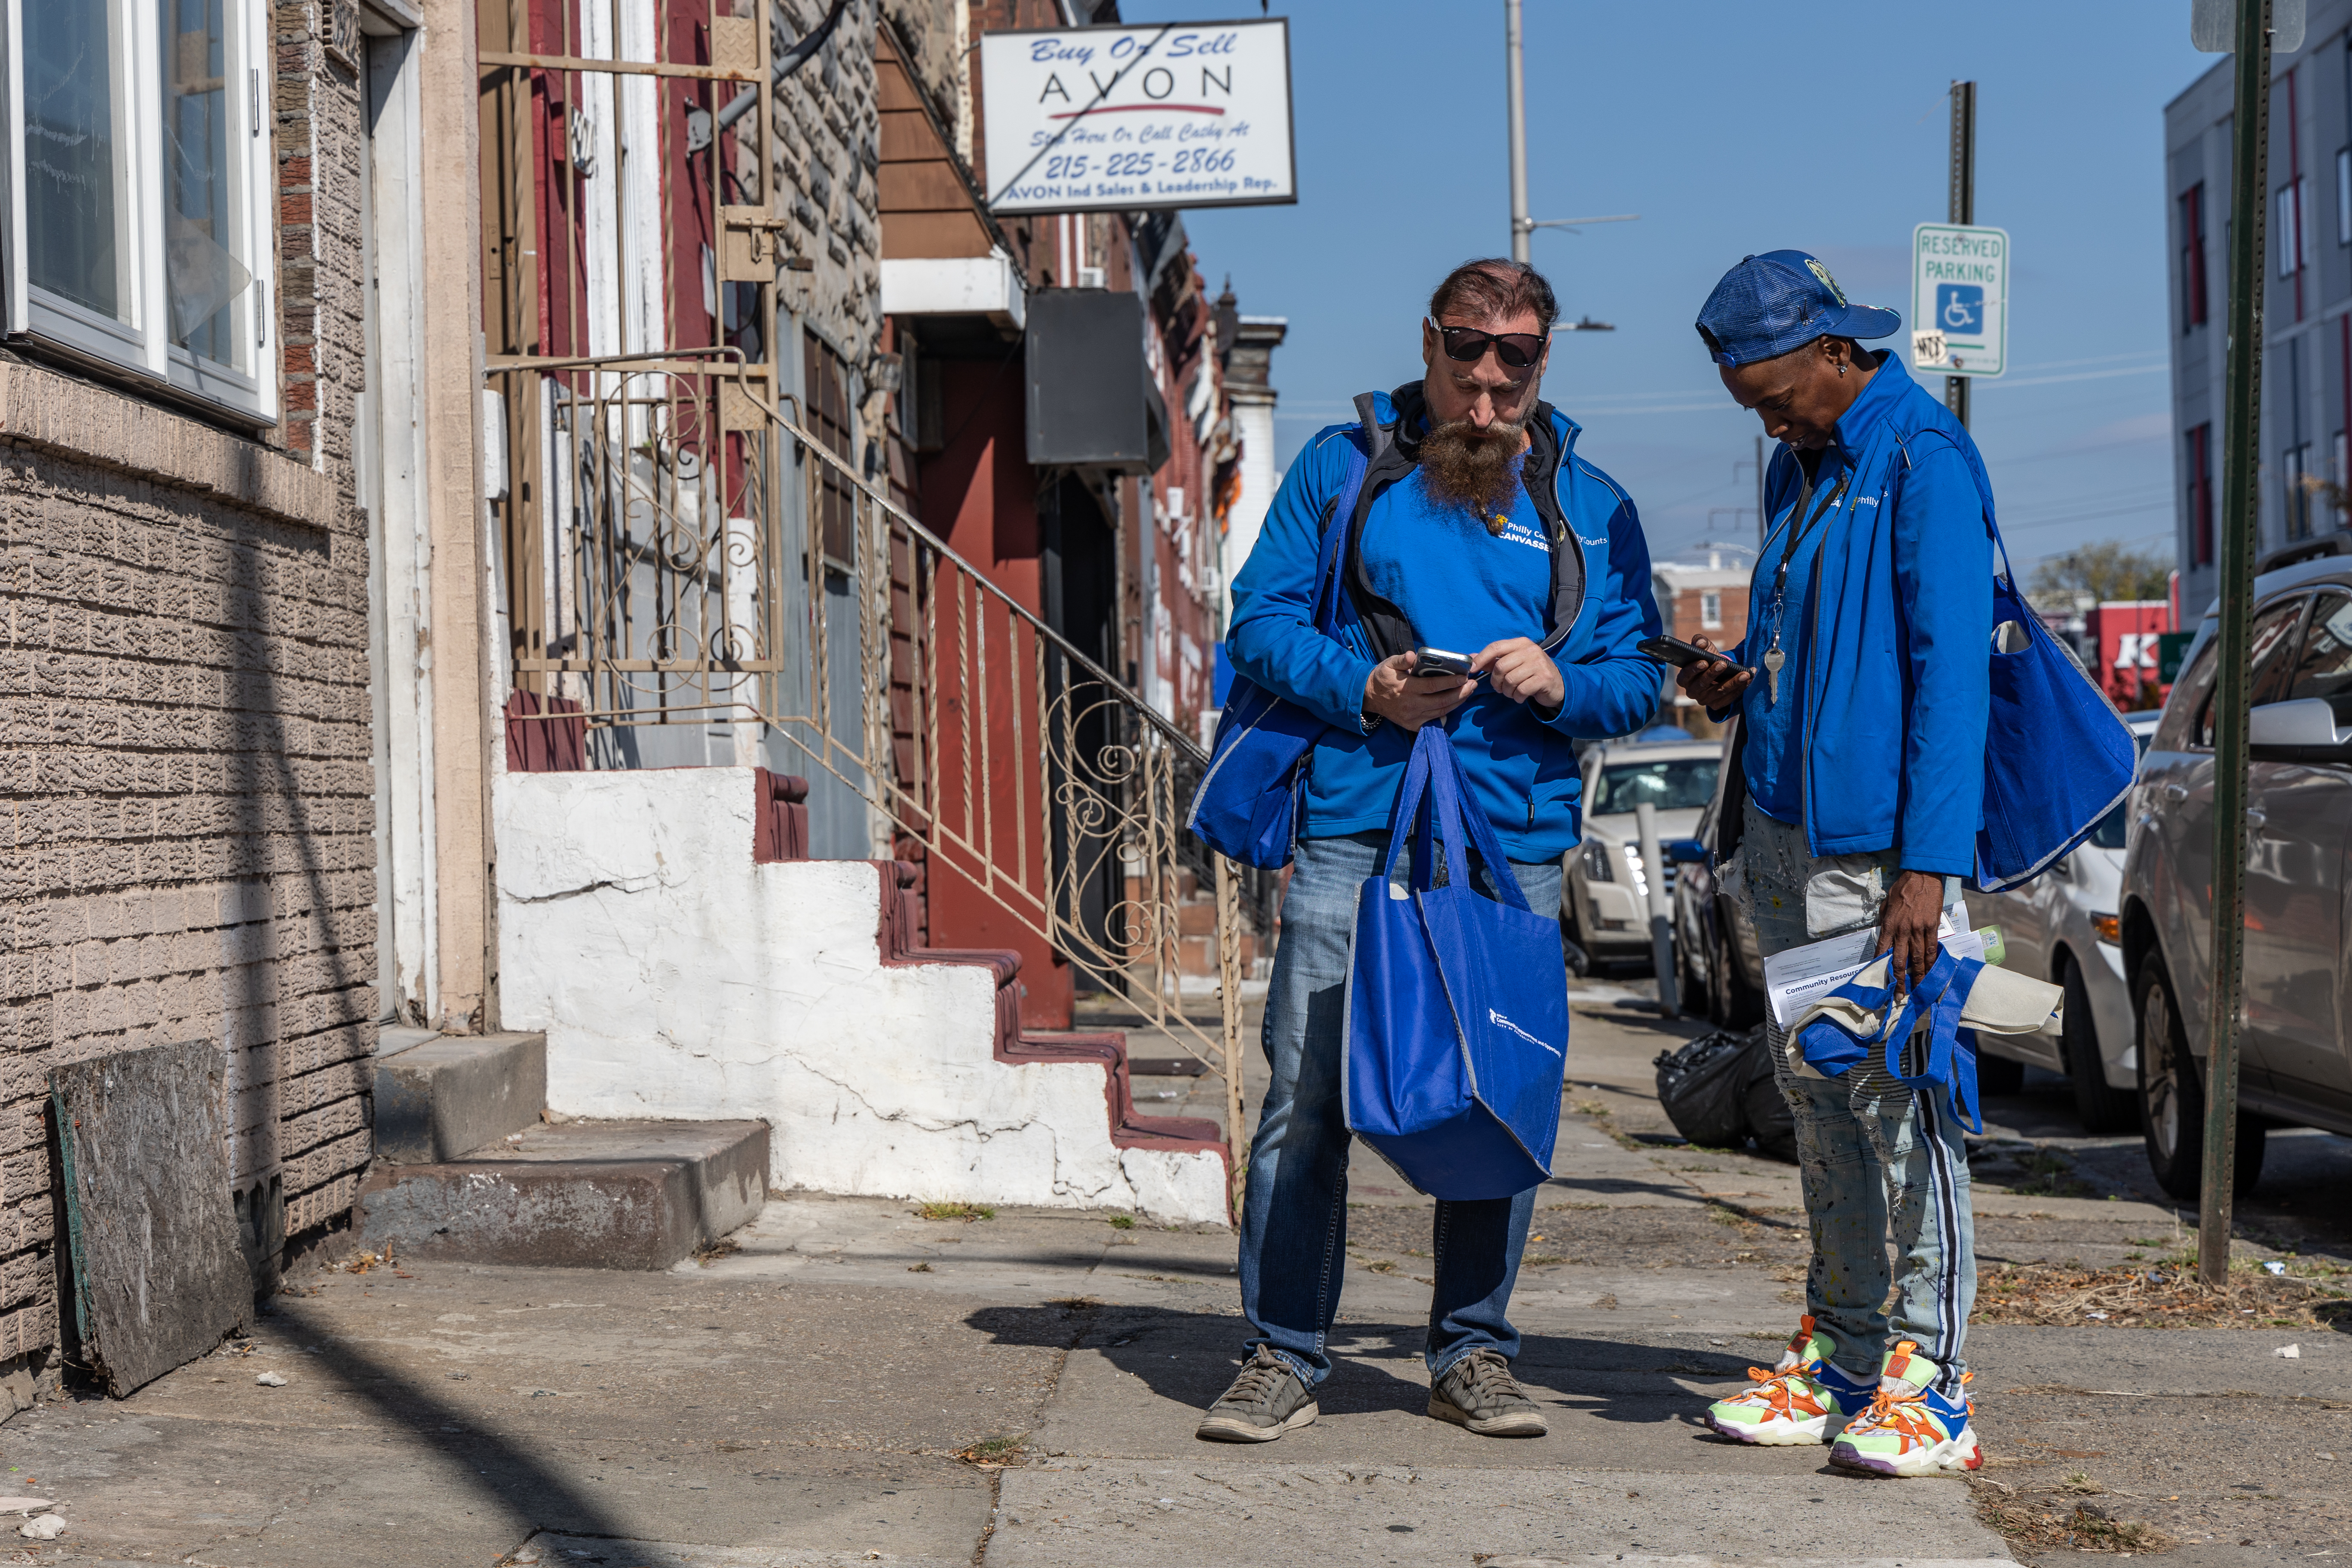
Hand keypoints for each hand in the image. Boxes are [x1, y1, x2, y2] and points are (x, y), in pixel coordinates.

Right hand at [1363, 651, 1473, 729]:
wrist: (1369, 697)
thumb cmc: (1382, 677)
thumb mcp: (1388, 664)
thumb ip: (1402, 659)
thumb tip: (1412, 656)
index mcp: (1407, 688)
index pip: (1433, 686)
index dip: (1450, 682)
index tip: (1464, 677)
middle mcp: (1411, 705)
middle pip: (1442, 701)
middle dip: (1461, 693)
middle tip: (1472, 684)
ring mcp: (1412, 717)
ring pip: (1441, 712)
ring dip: (1457, 702)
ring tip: (1468, 692)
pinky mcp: (1412, 725)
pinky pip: (1434, 722)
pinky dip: (1446, 715)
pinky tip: (1454, 705)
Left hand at [1473, 638, 1564, 710]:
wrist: (1557, 685)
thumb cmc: (1531, 673)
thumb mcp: (1513, 663)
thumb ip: (1493, 660)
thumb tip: (1471, 658)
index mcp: (1521, 643)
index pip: (1495, 647)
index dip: (1481, 659)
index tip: (1472, 670)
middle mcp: (1531, 650)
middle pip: (1500, 667)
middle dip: (1496, 682)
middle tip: (1500, 688)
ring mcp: (1539, 663)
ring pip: (1510, 680)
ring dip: (1507, 691)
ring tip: (1513, 692)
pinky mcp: (1544, 678)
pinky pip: (1521, 690)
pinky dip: (1517, 697)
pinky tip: (1521, 696)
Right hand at [1676, 634, 1753, 708]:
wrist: (1717, 672)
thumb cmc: (1707, 658)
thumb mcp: (1703, 649)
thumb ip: (1699, 642)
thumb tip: (1701, 643)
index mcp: (1684, 679)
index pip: (1685, 676)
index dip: (1694, 669)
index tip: (1704, 661)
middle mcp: (1692, 692)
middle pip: (1702, 684)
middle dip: (1713, 673)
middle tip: (1724, 663)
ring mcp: (1705, 700)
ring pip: (1719, 692)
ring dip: (1733, 682)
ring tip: (1745, 673)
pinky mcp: (1717, 704)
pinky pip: (1729, 698)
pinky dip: (1740, 688)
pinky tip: (1748, 679)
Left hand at [1874, 869, 1945, 989]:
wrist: (1922, 875)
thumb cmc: (1901, 888)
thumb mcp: (1886, 904)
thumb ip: (1885, 922)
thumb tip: (1884, 939)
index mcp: (1889, 925)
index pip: (1883, 951)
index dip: (1882, 967)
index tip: (1881, 979)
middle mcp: (1903, 930)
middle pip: (1900, 961)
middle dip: (1899, 980)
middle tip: (1899, 996)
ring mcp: (1919, 930)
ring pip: (1918, 959)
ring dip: (1918, 976)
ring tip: (1917, 990)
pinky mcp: (1932, 927)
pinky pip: (1932, 949)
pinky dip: (1931, 963)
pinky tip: (1932, 973)